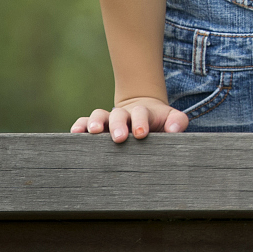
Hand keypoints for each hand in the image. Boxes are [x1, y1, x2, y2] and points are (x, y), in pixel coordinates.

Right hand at [70, 96, 188, 141]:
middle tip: (119, 138)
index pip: (142, 113)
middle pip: (119, 114)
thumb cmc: (159, 123)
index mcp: (143, 113)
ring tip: (94, 131)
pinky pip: (85, 122)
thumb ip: (177, 122)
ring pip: (100, 115)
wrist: (144, 116)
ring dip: (95, 122)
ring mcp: (109, 119)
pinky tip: (75, 133)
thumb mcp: (171, 119)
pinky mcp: (96, 126)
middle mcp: (124, 114)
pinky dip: (80, 125)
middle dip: (118, 125)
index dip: (141, 122)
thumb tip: (175, 129)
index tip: (141, 134)